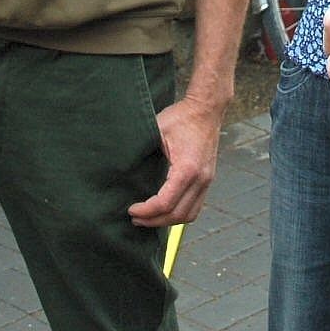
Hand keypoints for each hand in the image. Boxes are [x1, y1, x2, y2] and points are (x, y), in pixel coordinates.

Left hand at [128, 95, 224, 227]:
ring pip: (189, 215)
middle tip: (135, 218)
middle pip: (177, 214)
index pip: (165, 203)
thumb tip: (121, 168)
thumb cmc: (180, 117)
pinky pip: (196, 207)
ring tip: (149, 218)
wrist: (206, 109)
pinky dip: (179, 213)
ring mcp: (207, 180)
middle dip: (154, 221)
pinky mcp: (208, 180)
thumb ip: (141, 151)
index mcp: (187, 168)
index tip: (131, 209)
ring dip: (168, 221)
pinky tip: (164, 210)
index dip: (146, 211)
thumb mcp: (156, 130)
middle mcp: (201, 178)